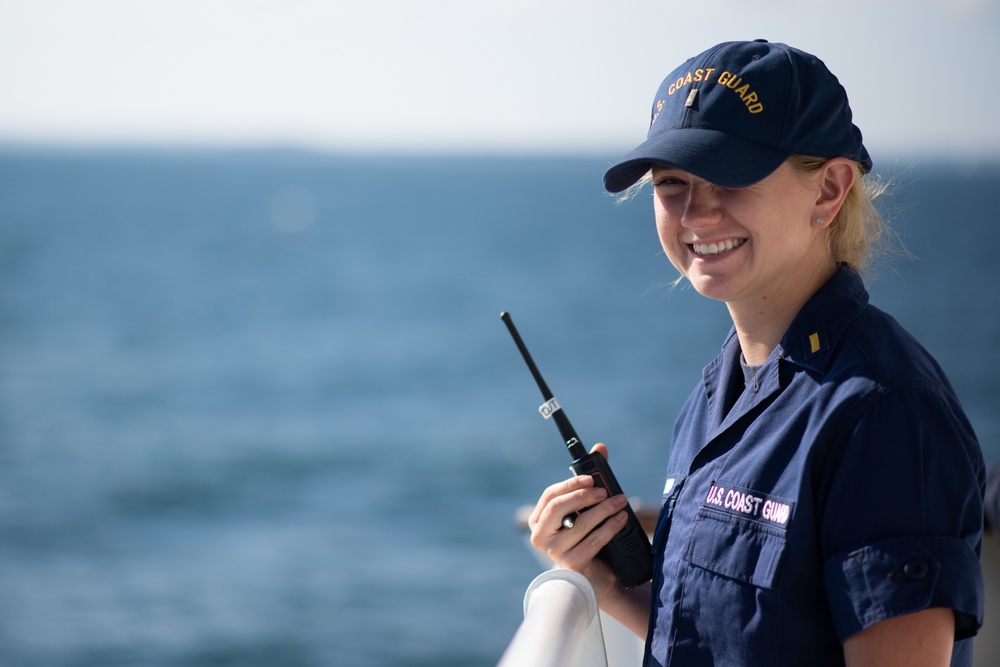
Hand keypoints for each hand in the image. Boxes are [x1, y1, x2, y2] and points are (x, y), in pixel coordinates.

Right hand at [527, 443, 629, 596]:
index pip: (550, 495)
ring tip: (621, 502)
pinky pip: (593, 540)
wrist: (602, 575)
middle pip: (559, 507)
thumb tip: (600, 447)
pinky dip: (610, 527)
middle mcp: (540, 536)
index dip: (570, 483)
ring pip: (580, 523)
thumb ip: (591, 478)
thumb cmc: (590, 536)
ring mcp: (554, 552)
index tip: (591, 478)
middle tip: (605, 491)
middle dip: (583, 495)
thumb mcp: (588, 507)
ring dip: (604, 509)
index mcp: (539, 519)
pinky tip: (621, 518)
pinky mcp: (571, 564)